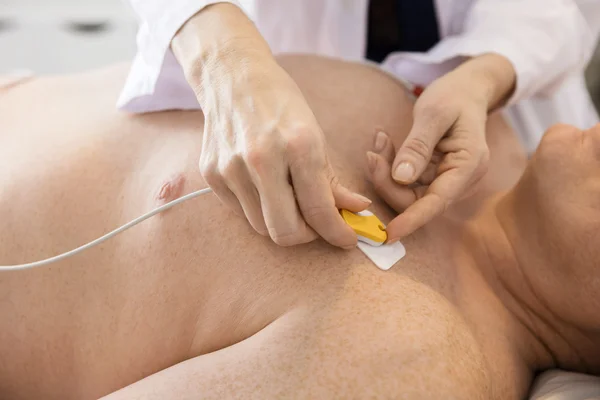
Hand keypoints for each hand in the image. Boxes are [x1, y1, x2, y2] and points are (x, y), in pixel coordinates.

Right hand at [172, 4, 370, 247]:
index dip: (338, 233)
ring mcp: (231, 168)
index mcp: (298, 145)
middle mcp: (262, 159)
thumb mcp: (315, 135)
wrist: (232, 76)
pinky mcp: (211, 174)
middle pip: (285, 233)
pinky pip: (241, 212)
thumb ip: (332, 180)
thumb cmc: (280, 103)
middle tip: (316, 223)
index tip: (347, 239)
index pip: (319, 210)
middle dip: (307, 236)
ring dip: (281, 221)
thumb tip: (357, 210)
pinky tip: (263, 185)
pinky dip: (258, 207)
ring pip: (262, 227)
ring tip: (289, 198)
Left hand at [375, 54, 515, 240]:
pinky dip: (391, 166)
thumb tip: (401, 178)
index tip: (389, 233)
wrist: (467, 90)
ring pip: (407, 192)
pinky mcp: (434, 176)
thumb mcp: (434, 113)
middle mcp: (461, 180)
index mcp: (469, 166)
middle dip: (388, 181)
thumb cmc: (454, 96)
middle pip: (417, 200)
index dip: (412, 220)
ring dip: (386, 172)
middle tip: (372, 152)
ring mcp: (448, 180)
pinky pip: (406, 182)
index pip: (437, 202)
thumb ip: (417, 146)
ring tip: (379, 141)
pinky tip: (384, 143)